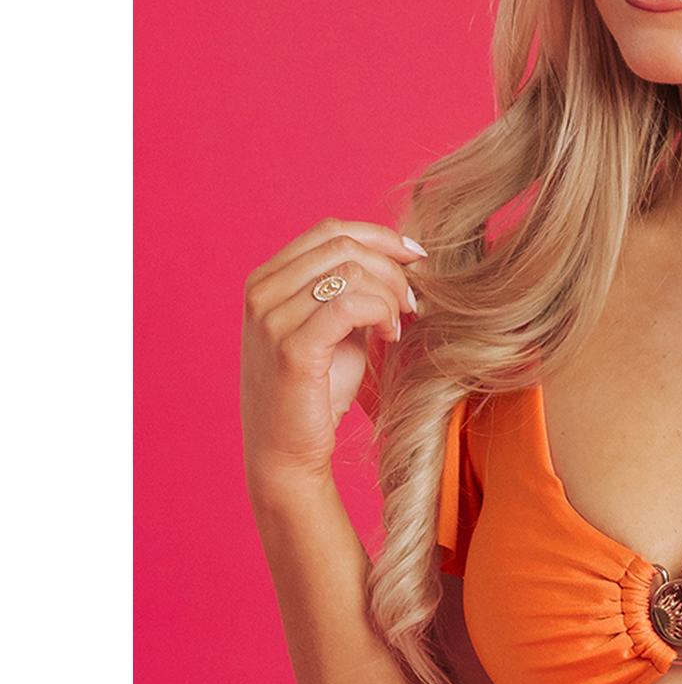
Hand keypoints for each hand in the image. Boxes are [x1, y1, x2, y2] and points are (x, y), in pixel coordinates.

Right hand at [240, 217, 428, 496]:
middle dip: (391, 268)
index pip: (330, 230)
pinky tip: (390, 336)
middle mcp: (263, 291)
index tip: (416, 257)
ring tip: (398, 325)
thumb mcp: (334, 329)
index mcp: (267, 279)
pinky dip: (382, 313)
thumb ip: (351, 292)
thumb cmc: (315, 392)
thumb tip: (396, 259)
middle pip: (343, 246)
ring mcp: (272, 317)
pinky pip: (351, 305)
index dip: (381, 236)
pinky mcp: (292, 348)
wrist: (287, 453)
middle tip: (412, 302)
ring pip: (350, 272)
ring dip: (389, 293)